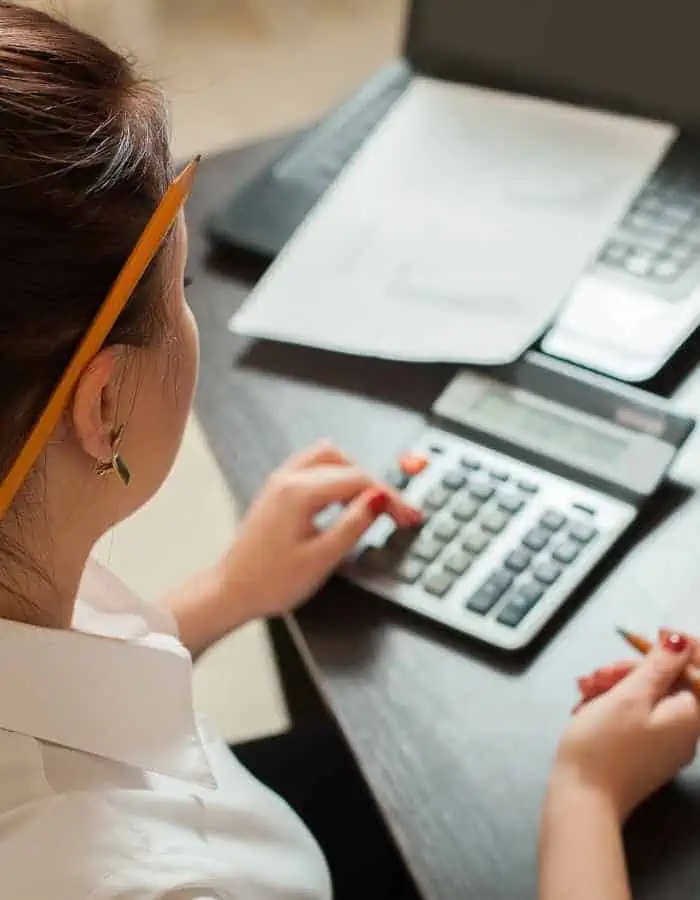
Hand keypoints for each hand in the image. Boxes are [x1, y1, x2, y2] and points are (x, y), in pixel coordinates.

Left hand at [213, 441, 421, 621]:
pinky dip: (335, 477)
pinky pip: (313, 467)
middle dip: (375, 484)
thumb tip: (379, 499)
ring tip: (372, 504)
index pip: (359, 480)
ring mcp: (280, 482)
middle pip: (345, 462)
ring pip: (328, 457)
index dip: (390, 497)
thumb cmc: (270, 582)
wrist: (232, 592)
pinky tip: (344, 500)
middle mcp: (287, 479)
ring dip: (354, 475)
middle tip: (394, 512)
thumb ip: (354, 523)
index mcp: (299, 492)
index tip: (409, 515)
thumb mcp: (322, 557)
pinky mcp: (277, 491)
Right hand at [551, 634, 699, 822]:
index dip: (679, 649)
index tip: (655, 635)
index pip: (697, 671)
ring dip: (615, 685)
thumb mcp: (630, 695)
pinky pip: (635, 717)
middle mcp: (684, 732)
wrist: (582, 798)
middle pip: (667, 683)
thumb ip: (659, 665)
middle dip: (632, 670)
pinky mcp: (643, 753)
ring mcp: (664, 745)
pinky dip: (611, 705)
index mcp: (690, 716)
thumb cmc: (604, 744)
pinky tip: (586, 705)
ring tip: (584, 689)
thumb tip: (681, 642)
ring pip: (646, 698)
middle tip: (599, 673)